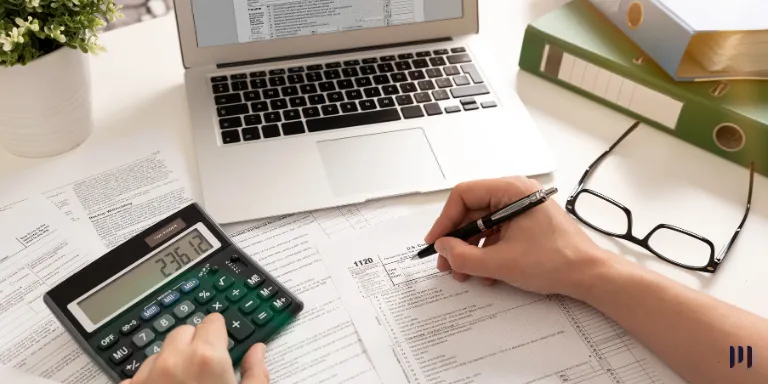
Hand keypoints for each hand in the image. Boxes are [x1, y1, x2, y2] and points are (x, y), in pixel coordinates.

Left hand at [121, 313, 268, 383]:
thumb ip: (256, 372)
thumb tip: (258, 352)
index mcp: (206, 358)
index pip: (213, 321)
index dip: (220, 334)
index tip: (223, 346)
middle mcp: (172, 361)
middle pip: (184, 331)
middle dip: (195, 344)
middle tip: (205, 369)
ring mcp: (146, 376)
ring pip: (160, 352)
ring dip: (171, 362)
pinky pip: (137, 375)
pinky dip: (148, 381)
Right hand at [425, 177, 614, 298]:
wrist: (590, 275)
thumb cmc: (556, 262)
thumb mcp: (500, 263)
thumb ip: (463, 256)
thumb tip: (443, 248)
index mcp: (512, 190)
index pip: (464, 195)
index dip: (445, 220)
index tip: (436, 242)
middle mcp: (517, 194)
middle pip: (473, 211)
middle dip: (457, 240)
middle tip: (446, 262)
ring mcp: (523, 209)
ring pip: (484, 225)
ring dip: (471, 250)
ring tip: (464, 273)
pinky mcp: (528, 224)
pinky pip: (498, 234)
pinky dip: (488, 253)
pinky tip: (486, 275)